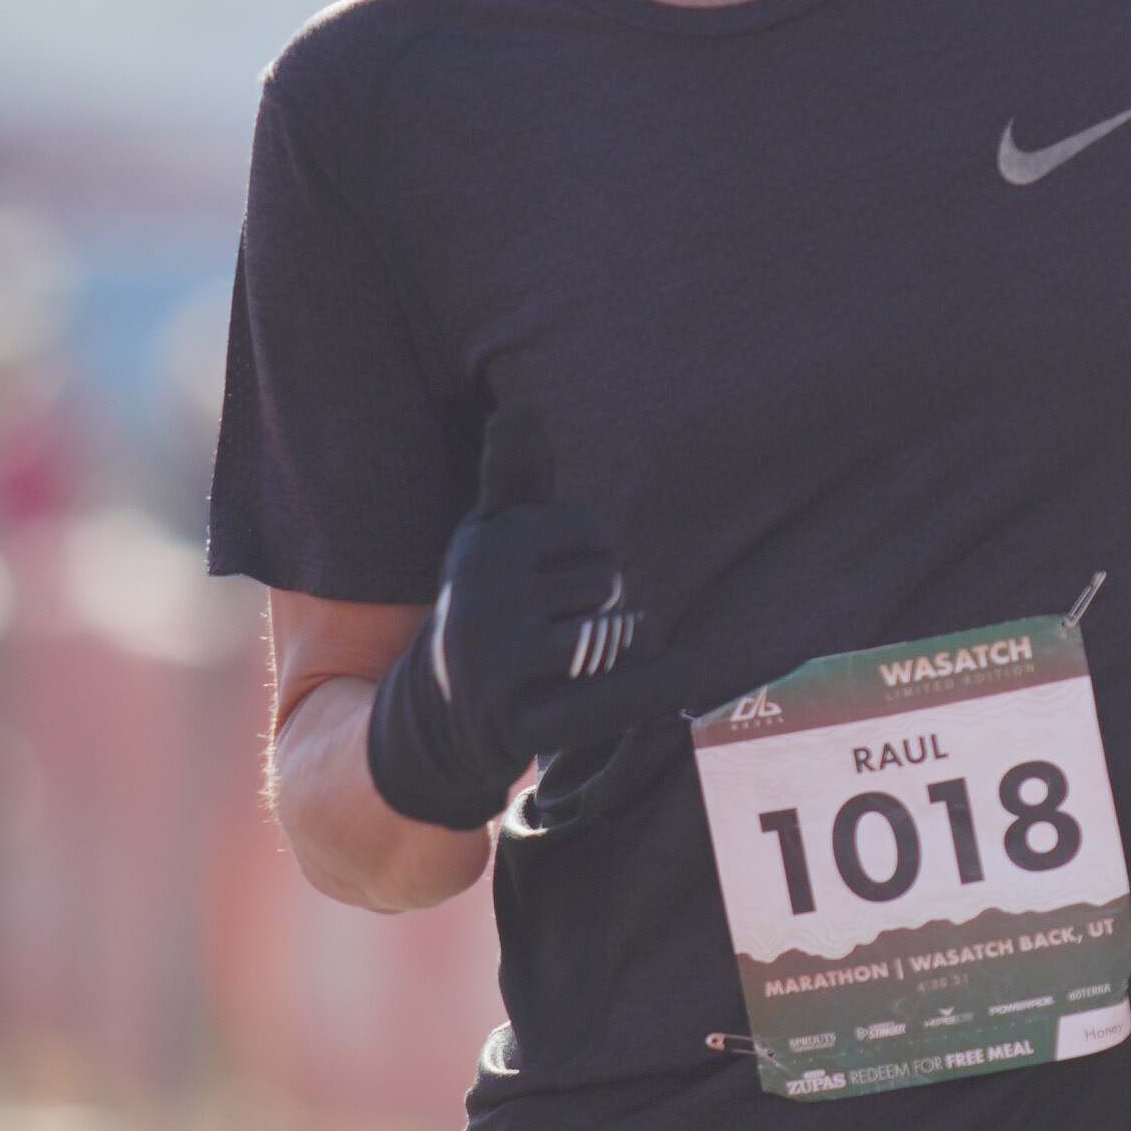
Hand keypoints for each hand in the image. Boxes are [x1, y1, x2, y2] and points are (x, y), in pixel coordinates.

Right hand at [364, 409, 646, 831]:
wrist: (440, 710)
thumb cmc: (488, 604)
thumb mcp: (492, 535)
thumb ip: (515, 472)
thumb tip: (520, 407)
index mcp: (489, 542)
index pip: (590, 531)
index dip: (589, 552)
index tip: (556, 574)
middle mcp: (488, 598)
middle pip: (606, 581)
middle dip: (600, 601)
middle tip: (561, 624)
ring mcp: (501, 664)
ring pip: (614, 634)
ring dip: (614, 645)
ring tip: (575, 657)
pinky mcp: (520, 723)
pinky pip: (610, 698)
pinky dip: (653, 686)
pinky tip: (689, 672)